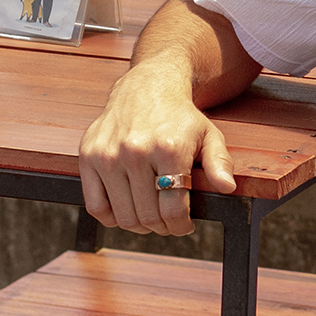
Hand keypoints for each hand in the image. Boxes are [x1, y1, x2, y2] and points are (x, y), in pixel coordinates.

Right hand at [79, 61, 236, 235]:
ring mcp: (109, 155)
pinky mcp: (88, 156)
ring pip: (123, 216)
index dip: (181, 226)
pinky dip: (111, 218)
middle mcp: (136, 152)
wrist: (146, 88)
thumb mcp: (209, 135)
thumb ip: (219, 163)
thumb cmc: (179, 117)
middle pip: (148, 216)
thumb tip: (227, 188)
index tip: (185, 226)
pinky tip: (126, 210)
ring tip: (151, 216)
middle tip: (169, 223)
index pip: (173, 209)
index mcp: (168, 149)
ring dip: (140, 225)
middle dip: (163, 227)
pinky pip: (95, 206)